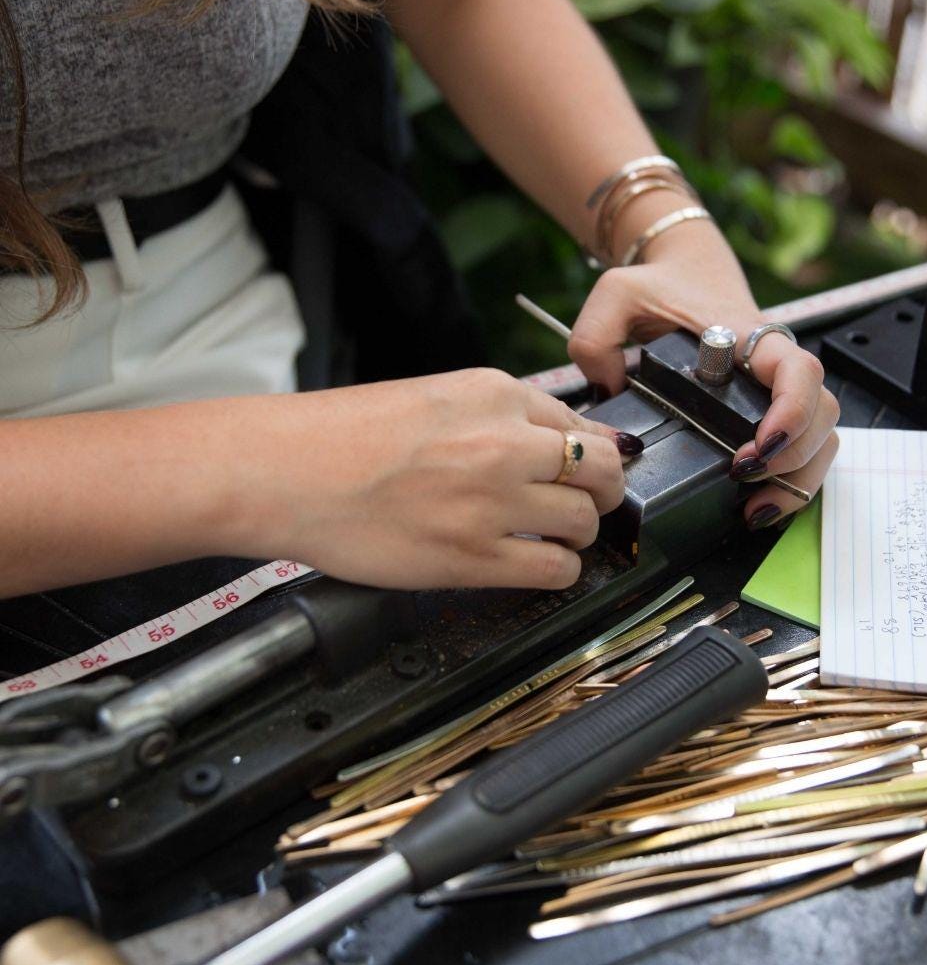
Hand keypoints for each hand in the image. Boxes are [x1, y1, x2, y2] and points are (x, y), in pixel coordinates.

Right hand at [233, 369, 633, 589]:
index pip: (579, 421)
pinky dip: (559, 571)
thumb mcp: (432, 398)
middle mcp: (503, 442)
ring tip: (553, 537)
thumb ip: (497, 416)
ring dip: (578, 532)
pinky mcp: (474, 557)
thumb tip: (555, 439)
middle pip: (602, 468)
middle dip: (605, 489)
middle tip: (590, 503)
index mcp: (493, 393)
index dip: (586, 451)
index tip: (584, 469)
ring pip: (586, 520)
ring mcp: (492, 502)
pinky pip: (557, 569)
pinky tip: (536, 564)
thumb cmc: (341, 436)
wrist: (283, 472)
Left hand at [567, 226, 838, 526]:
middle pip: (823, 414)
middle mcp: (771, 366)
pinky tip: (756, 505)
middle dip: (794, 458)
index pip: (797, 370)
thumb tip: (605, 388)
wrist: (682, 268)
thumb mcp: (618, 295)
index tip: (760, 443)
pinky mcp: (770, 411)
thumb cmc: (658, 283)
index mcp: (746, 337)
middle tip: (744, 478)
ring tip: (753, 509)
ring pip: (821, 438)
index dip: (793, 411)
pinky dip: (788, 482)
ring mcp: (776, 391)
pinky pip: (802, 449)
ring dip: (796, 480)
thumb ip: (596, 337)